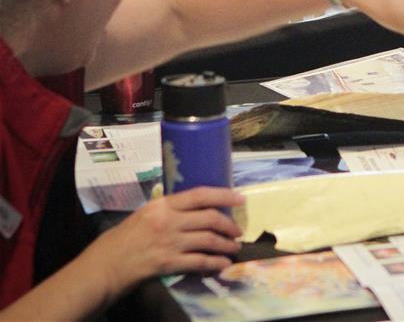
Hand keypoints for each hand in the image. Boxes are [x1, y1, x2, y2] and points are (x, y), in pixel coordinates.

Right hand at [86, 187, 244, 296]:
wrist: (106, 264)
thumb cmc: (124, 237)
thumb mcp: (146, 213)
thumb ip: (170, 209)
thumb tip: (197, 208)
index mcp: (163, 204)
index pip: (200, 195)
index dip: (224, 195)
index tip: (241, 198)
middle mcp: (169, 221)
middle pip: (210, 218)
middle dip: (229, 225)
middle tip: (238, 230)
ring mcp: (170, 242)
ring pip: (208, 240)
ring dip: (226, 244)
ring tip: (234, 247)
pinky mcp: (169, 263)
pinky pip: (200, 261)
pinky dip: (215, 262)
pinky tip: (223, 263)